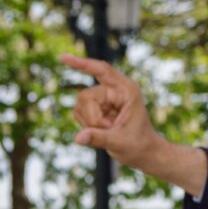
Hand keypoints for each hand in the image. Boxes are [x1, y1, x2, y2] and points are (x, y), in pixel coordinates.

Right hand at [63, 54, 207, 195]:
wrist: (143, 151)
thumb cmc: (138, 145)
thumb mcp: (120, 142)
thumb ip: (99, 138)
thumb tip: (78, 138)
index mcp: (127, 90)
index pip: (102, 71)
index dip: (83, 64)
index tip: (64, 57)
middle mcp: (114, 90)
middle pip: (85, 96)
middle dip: (92, 118)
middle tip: (110, 129)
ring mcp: (103, 97)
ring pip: (79, 105)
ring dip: (90, 123)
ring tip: (109, 130)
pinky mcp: (95, 106)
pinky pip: (78, 112)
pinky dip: (86, 125)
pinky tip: (102, 130)